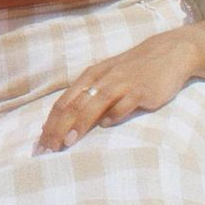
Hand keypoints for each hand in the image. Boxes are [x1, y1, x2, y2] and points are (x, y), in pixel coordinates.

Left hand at [38, 24, 204, 151]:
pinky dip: (114, 114)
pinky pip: (124, 103)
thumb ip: (90, 98)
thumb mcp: (105, 80)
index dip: (50, 124)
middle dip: (58, 128)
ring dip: (79, 123)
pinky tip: (107, 126)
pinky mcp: (140, 90)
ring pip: (94, 104)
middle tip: (46, 149)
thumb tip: (68, 124)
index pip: (63, 103)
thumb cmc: (130, 71)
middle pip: (73, 105)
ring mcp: (120, 84)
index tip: (40, 144)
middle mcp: (100, 79)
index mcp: (88, 77)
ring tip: (67, 141)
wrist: (164, 54)